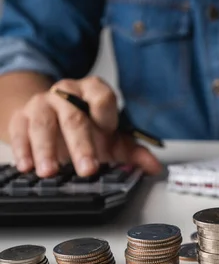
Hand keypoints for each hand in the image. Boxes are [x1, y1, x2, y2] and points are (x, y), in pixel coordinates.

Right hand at [8, 76, 161, 177]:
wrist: (50, 114)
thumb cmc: (85, 125)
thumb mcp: (111, 137)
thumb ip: (133, 152)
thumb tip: (154, 166)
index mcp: (93, 91)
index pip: (102, 96)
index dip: (105, 114)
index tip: (108, 131)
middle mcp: (67, 93)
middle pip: (74, 116)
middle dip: (81, 145)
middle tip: (88, 169)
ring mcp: (42, 103)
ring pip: (44, 124)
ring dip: (46, 150)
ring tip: (50, 172)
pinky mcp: (21, 117)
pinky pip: (20, 131)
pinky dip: (23, 150)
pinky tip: (28, 166)